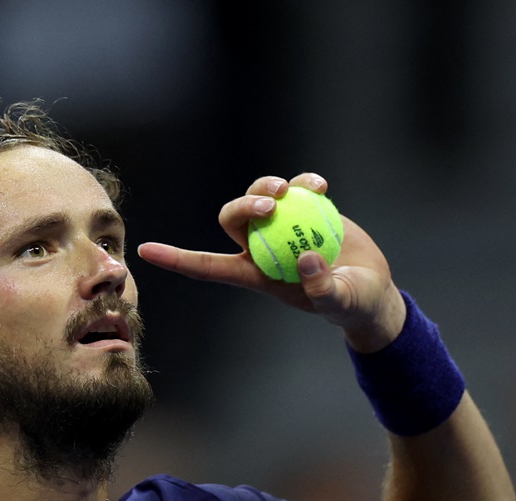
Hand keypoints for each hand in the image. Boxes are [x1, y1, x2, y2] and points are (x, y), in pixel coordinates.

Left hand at [137, 173, 404, 351]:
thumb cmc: (350, 303)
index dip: (176, 259)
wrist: (372, 288)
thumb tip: (305, 258)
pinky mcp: (305, 209)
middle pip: (232, 218)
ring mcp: (282, 226)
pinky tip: (321, 187)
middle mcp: (261, 247)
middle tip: (273, 203)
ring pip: (257, 196)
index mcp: (256, 274)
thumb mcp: (341, 301)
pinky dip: (303, 181)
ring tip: (293, 189)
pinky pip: (294, 187)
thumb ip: (325, 288)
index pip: (207, 266)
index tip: (143, 251)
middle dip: (243, 205)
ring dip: (267, 186)